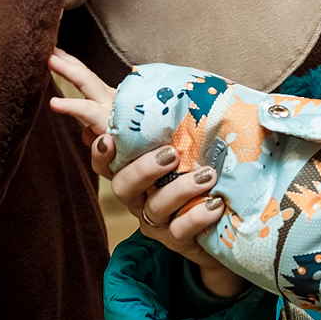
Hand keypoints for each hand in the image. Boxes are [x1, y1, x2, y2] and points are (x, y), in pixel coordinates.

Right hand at [49, 50, 239, 296]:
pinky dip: (196, 217)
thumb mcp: (186, 140)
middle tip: (170, 153)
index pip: (105, 153)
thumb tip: (171, 78)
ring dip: (178, 190)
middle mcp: (136, 195)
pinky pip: (179, 232)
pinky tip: (214, 204)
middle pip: (121, 184)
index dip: (98, 145)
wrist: (222, 224)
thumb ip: (174, 116)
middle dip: (141, 168)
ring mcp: (154, 219)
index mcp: (131, 167)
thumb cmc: (197, 173)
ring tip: (207, 175)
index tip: (105, 137)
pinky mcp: (176, 241)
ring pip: (152, 208)